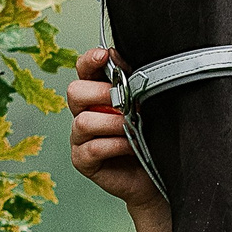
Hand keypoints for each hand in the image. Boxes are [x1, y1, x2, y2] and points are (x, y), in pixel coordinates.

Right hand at [67, 48, 166, 216]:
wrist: (156, 175)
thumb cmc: (150, 137)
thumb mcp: (146, 105)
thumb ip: (134, 84)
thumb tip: (124, 60)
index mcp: (97, 94)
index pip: (84, 69)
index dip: (90, 60)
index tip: (104, 56)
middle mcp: (84, 112)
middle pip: (75, 91)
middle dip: (101, 93)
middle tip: (124, 102)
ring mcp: (80, 137)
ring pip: (83, 121)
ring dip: (112, 122)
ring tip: (132, 127)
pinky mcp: (83, 160)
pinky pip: (92, 148)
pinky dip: (115, 145)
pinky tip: (131, 146)